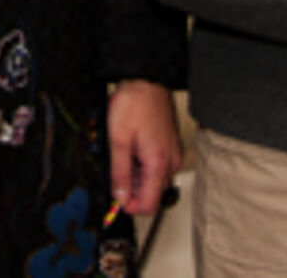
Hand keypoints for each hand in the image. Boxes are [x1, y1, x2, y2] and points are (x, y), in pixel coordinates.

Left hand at [107, 79, 181, 217]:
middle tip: (115, 170)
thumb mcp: (117, 139)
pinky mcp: (170, 146)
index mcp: (159, 164)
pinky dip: (142, 164)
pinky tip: (131, 148)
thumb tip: (119, 197)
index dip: (129, 206)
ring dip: (135, 175)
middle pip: (151, 194)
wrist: (147, 80)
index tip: (115, 199)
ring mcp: (172, 154)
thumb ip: (119, 172)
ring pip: (153, 180)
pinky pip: (156, 166)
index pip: (148, 205)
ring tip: (122, 154)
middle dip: (131, 189)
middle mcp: (170, 162)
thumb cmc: (134, 102)